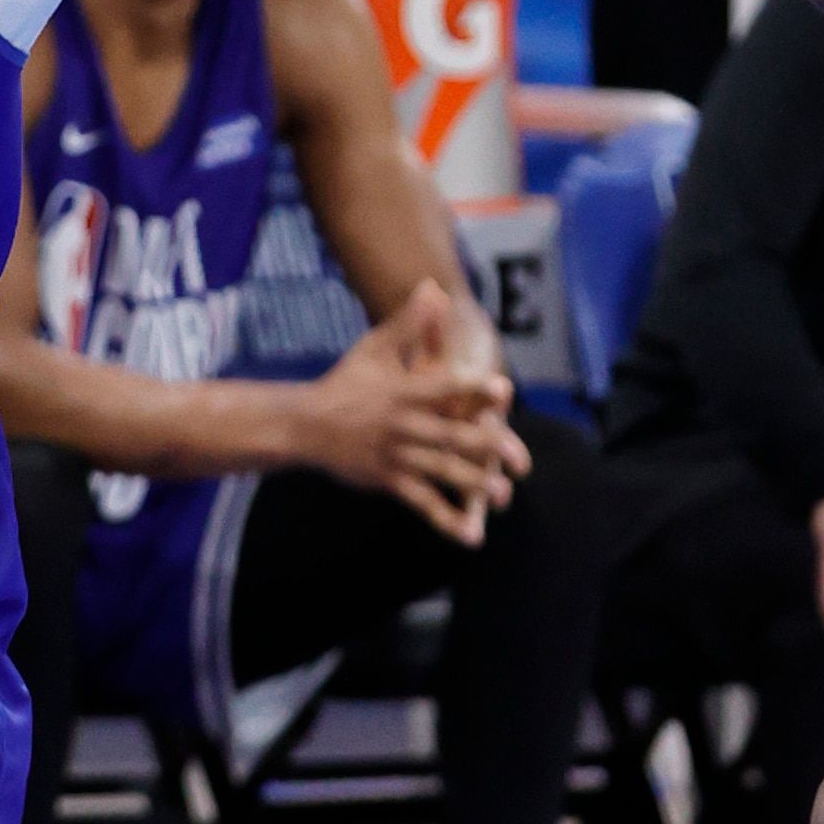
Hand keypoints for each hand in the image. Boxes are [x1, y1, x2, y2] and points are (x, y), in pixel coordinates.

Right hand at [291, 280, 524, 542]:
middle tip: (521, 460)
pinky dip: (445, 519)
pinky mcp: (388, 481)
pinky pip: (422, 503)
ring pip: (440, 472)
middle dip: (488, 448)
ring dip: (472, 485)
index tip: (504, 391)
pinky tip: (470, 535)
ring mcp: (395, 456)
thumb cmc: (345, 383)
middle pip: (451, 436)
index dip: (474, 389)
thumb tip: (433, 287)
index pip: (444, 387)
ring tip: (503, 495)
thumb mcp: (374, 349)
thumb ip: (409, 323)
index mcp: (403, 391)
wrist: (303, 424)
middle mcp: (402, 425)